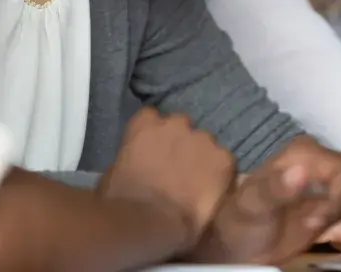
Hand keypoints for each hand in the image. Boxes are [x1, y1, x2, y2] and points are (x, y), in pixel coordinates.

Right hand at [98, 107, 235, 250]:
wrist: (153, 222)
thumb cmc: (124, 202)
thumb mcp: (115, 171)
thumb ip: (133, 156)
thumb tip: (139, 162)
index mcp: (145, 124)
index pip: (151, 117)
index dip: (155, 135)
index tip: (154, 151)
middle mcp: (175, 123)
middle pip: (182, 127)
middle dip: (180, 143)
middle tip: (176, 168)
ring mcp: (202, 139)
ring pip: (205, 144)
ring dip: (201, 157)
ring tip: (197, 183)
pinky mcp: (224, 159)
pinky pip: (224, 162)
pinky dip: (220, 175)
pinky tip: (213, 193)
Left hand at [187, 136, 340, 264]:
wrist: (239, 243)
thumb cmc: (241, 221)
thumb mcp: (251, 206)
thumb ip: (274, 189)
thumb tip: (301, 173)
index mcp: (304, 154)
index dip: (340, 200)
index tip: (318, 222)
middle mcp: (323, 159)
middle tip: (333, 223)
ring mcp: (335, 178)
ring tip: (338, 223)